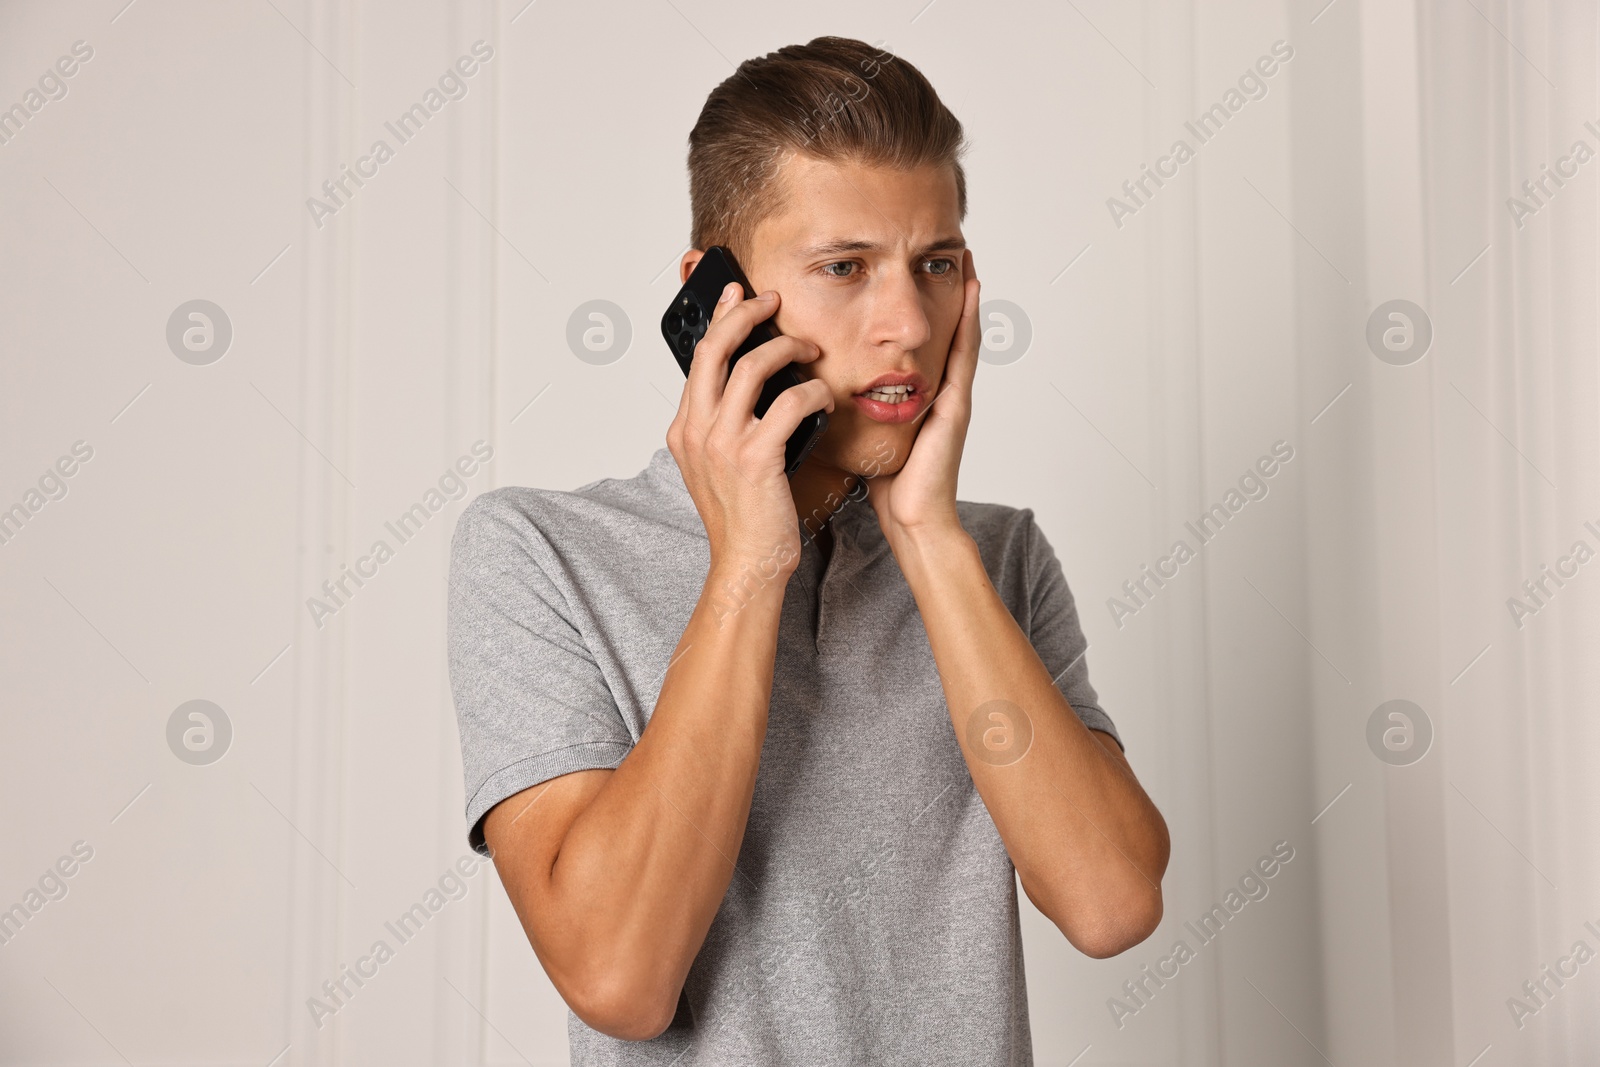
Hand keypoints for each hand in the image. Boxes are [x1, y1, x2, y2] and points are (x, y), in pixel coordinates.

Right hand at [667, 283, 832, 575]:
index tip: (738, 294)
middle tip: (772, 300)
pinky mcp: (754, 458)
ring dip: (786, 349)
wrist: (747, 564)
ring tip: (809, 349)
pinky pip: (790, 403)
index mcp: (685, 430)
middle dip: (745, 314)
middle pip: (714, 349)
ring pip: (751, 367)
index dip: (719, 320)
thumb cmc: (744, 518)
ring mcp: (721, 443)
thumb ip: (726, 426)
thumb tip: (751, 385)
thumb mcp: (721, 465)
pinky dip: (813, 392)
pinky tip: (826, 396)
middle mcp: (695, 431)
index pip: (699, 358)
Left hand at [867, 249, 980, 545]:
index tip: (914, 269)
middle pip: (943, 329)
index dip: (919, 306)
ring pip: (959, 332)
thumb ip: (848, 405)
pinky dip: (969, 321)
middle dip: (945, 291)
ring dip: (965, 294)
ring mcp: (952, 395)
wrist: (912, 518)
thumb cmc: (886, 482)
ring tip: (964, 254)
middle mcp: (938, 390)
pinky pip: (964, 354)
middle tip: (948, 247)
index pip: (918, 341)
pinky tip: (971, 290)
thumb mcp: (861, 432)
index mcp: (916, 395)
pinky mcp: (956, 404)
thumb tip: (812, 382)